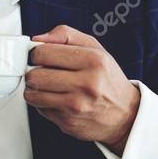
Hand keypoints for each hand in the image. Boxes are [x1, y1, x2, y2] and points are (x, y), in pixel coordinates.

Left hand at [24, 25, 140, 153]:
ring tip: (48, 86)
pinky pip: (40, 110)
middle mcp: (86, 83)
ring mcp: (76, 105)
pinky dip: (43, 104)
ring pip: (32, 95)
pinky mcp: (68, 122)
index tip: (40, 56)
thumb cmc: (108, 80)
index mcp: (93, 60)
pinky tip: (57, 99)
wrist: (125, 115)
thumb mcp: (96, 49)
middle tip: (42, 72)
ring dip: (34, 89)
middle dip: (33, 72)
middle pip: (34, 75)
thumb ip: (66, 36)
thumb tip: (38, 39)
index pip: (43, 53)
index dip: (36, 53)